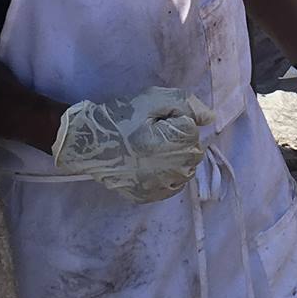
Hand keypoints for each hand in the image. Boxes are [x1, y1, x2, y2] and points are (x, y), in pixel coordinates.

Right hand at [54, 87, 214, 202]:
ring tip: (148, 148)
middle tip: (150, 132)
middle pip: (193, 150)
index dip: (175, 119)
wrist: (86, 143)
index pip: (193, 129)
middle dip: (178, 139)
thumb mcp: (152, 100)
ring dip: (174, 157)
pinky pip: (171, 184)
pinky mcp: (149, 197)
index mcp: (175, 146)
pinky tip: (147, 163)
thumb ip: (185, 105)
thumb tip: (210, 118)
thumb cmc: (119, 117)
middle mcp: (172, 172)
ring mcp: (161, 188)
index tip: (154, 120)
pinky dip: (165, 173)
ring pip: (184, 168)